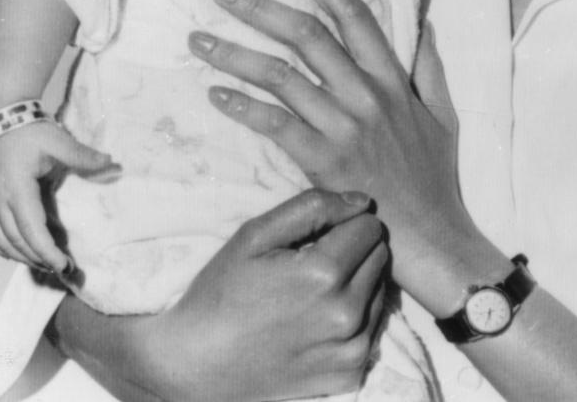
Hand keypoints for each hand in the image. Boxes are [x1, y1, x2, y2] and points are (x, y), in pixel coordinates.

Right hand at [0, 122, 115, 271]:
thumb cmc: (29, 129)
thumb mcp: (58, 141)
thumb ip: (83, 157)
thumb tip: (112, 162)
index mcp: (17, 187)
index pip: (31, 230)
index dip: (47, 252)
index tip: (63, 265)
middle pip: (16, 240)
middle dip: (38, 258)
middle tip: (60, 268)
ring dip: (19, 255)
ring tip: (42, 263)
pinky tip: (14, 252)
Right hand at [57, 189, 388, 401]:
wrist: (196, 364)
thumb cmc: (222, 292)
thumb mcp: (256, 234)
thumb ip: (314, 207)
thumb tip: (363, 202)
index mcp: (324, 273)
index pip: (370, 226)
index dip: (345, 222)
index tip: (319, 234)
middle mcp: (345, 314)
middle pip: (380, 256)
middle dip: (354, 250)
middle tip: (314, 260)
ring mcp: (350, 349)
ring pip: (380, 291)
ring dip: (357, 283)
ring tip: (314, 291)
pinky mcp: (349, 374)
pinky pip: (373, 329)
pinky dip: (355, 319)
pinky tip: (319, 319)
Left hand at [190, 0, 469, 296]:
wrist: (435, 241)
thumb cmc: (436, 180)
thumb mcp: (443, 116)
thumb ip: (431, 67)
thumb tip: (424, 22)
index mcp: (394, 80)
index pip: (355, 17)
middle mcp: (367, 96)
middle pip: (308, 36)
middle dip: (262, 8)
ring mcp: (345, 129)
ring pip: (283, 76)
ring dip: (236, 54)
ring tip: (198, 39)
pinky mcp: (324, 164)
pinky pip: (276, 126)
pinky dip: (244, 108)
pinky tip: (215, 95)